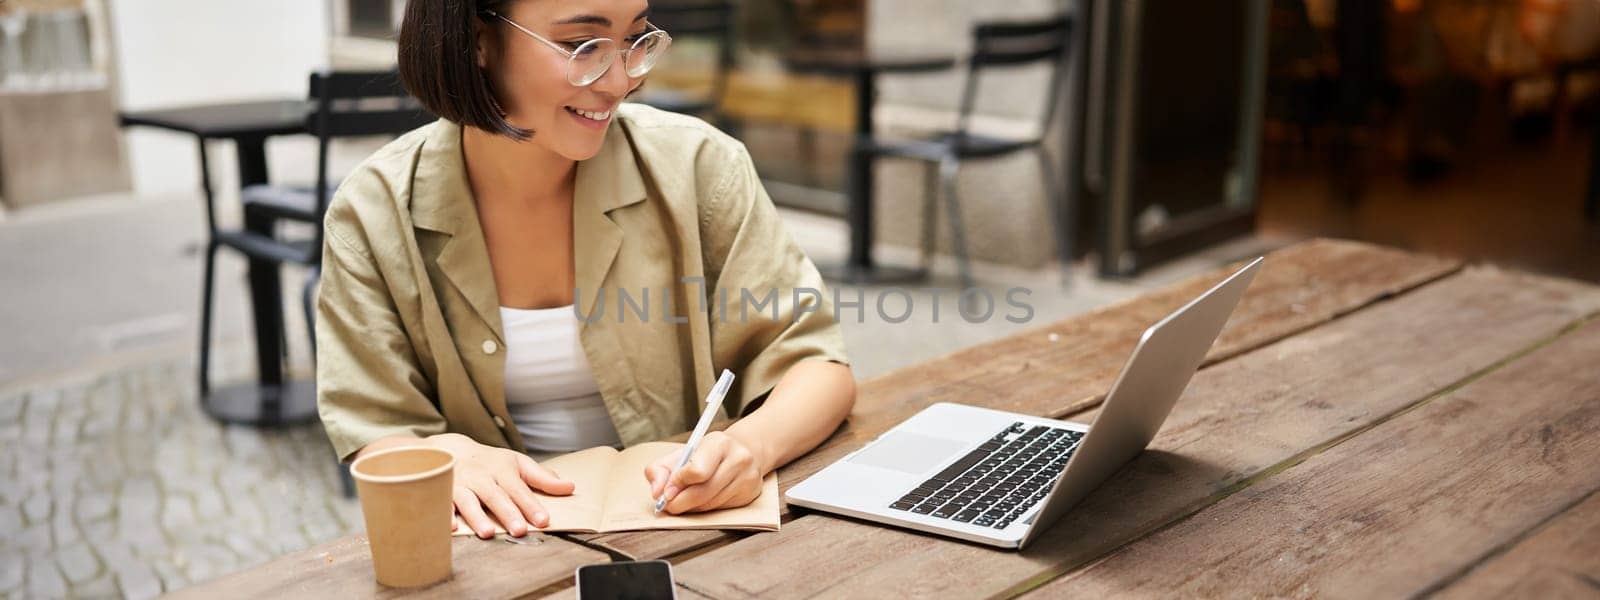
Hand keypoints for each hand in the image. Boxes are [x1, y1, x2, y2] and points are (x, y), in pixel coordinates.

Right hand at [423, 433, 573, 537]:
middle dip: (507, 513)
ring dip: (477, 517)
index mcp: (502, 469)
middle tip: (519, 531)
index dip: (530, 505)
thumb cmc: (490, 462)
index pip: (519, 488)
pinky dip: (444, 515)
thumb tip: (569, 487)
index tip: (542, 520)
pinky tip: (451, 528)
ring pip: (468, 501)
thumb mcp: (517, 463)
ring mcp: (460, 484)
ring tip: (488, 533)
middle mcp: (481, 476)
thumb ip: (542, 478)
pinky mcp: (441, 492)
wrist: (450, 449)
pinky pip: (441, 504)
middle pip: (495, 495)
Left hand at [643, 431, 766, 514]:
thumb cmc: (706, 454)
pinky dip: (706, 509)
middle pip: (702, 492)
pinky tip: (702, 500)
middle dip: (680, 503)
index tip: (666, 491)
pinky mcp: (751, 493)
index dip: (677, 485)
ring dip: (692, 507)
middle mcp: (738, 458)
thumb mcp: (681, 454)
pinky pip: (720, 509)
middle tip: (668, 505)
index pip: (697, 471)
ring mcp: (747, 477)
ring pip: (710, 504)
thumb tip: (656, 492)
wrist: (742, 451)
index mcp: (719, 442)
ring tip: (684, 501)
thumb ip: (660, 469)